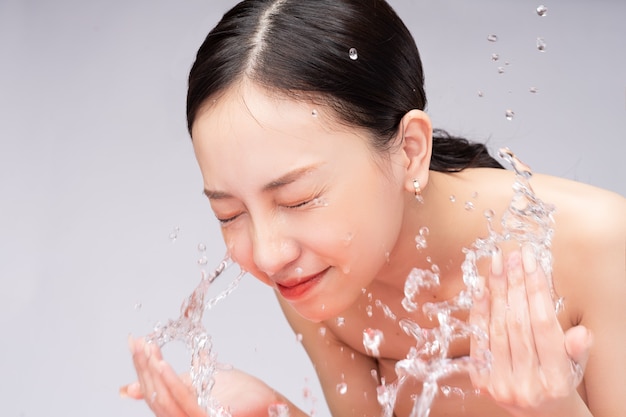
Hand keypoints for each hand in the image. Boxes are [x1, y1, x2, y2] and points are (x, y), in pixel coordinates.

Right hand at [121, 337, 289, 416]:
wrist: (270, 408)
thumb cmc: (241, 398)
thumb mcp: (201, 383)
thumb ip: (178, 379)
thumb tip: (155, 366)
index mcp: (180, 411)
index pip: (152, 392)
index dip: (140, 368)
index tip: (136, 343)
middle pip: (154, 396)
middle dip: (142, 367)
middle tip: (136, 342)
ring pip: (164, 400)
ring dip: (151, 372)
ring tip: (146, 349)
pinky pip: (185, 402)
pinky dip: (170, 382)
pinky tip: (162, 364)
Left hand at [469, 245, 592, 416]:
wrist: (540, 413)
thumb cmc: (560, 381)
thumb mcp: (576, 366)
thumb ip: (576, 349)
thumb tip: (583, 333)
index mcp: (556, 380)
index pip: (543, 324)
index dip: (535, 288)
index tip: (530, 259)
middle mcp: (526, 384)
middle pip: (517, 322)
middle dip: (514, 284)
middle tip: (512, 255)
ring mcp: (500, 384)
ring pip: (496, 327)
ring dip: (496, 291)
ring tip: (497, 263)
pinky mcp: (481, 381)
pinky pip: (478, 338)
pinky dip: (479, 310)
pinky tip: (481, 287)